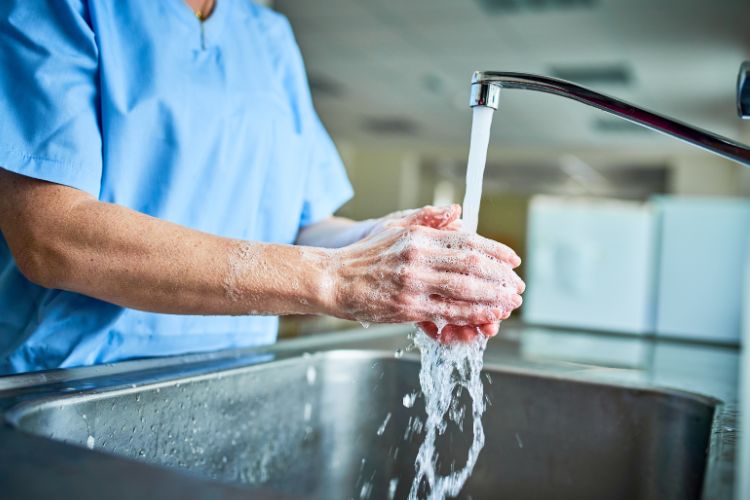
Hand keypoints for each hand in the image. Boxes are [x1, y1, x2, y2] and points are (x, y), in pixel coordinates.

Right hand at [326, 205, 523, 334]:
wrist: (333, 280)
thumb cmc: (364, 255)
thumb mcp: (394, 227)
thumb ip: (427, 219)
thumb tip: (458, 211)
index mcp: (418, 236)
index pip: (467, 240)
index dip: (495, 251)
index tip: (513, 260)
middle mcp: (418, 257)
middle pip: (473, 265)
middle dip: (501, 277)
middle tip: (518, 286)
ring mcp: (414, 283)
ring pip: (466, 290)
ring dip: (493, 297)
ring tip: (510, 303)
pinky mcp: (408, 308)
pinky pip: (449, 312)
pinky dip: (472, 315)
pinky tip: (487, 316)